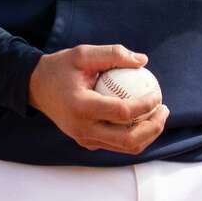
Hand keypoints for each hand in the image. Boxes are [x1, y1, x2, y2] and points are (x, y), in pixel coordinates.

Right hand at [28, 44, 168, 155]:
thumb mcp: (84, 53)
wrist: (36, 87)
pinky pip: (116, 144)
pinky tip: (145, 117)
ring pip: (124, 147)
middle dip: (152, 127)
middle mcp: (82, 129)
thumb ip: (114, 54)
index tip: (158, 94)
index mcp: (81, 107)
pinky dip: (135, 135)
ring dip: (147, 134)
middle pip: (127, 140)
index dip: (146, 105)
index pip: (122, 113)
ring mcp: (83, 138)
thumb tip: (143, 61)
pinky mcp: (86, 141)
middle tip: (165, 109)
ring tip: (160, 114)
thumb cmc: (61, 67)